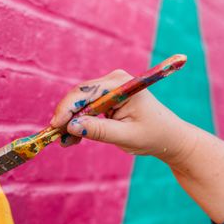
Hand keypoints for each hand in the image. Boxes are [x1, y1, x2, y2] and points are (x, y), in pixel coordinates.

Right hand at [50, 69, 190, 161]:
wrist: (168, 137)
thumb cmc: (153, 135)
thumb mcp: (126, 136)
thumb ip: (99, 131)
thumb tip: (71, 126)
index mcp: (121, 84)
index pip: (86, 92)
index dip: (67, 109)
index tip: (55, 126)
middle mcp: (113, 81)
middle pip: (79, 96)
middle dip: (66, 117)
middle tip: (57, 138)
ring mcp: (109, 89)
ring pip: (79, 104)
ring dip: (71, 122)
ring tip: (66, 142)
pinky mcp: (106, 99)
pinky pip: (85, 109)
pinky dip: (78, 123)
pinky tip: (74, 138)